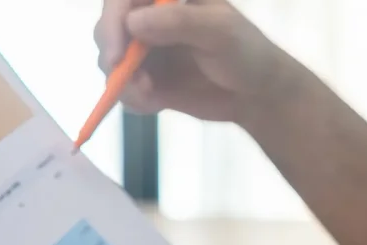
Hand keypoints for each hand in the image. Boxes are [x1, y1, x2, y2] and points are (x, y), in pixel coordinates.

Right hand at [95, 0, 296, 122]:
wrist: (256, 95)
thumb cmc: (246, 53)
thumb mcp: (219, 32)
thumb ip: (179, 22)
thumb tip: (133, 22)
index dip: (112, 19)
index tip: (118, 52)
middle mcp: (152, 17)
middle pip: (109, 26)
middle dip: (113, 55)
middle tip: (134, 80)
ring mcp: (147, 48)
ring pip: (111, 60)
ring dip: (124, 82)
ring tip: (151, 95)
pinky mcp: (147, 78)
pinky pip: (123, 88)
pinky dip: (133, 99)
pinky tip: (156, 104)